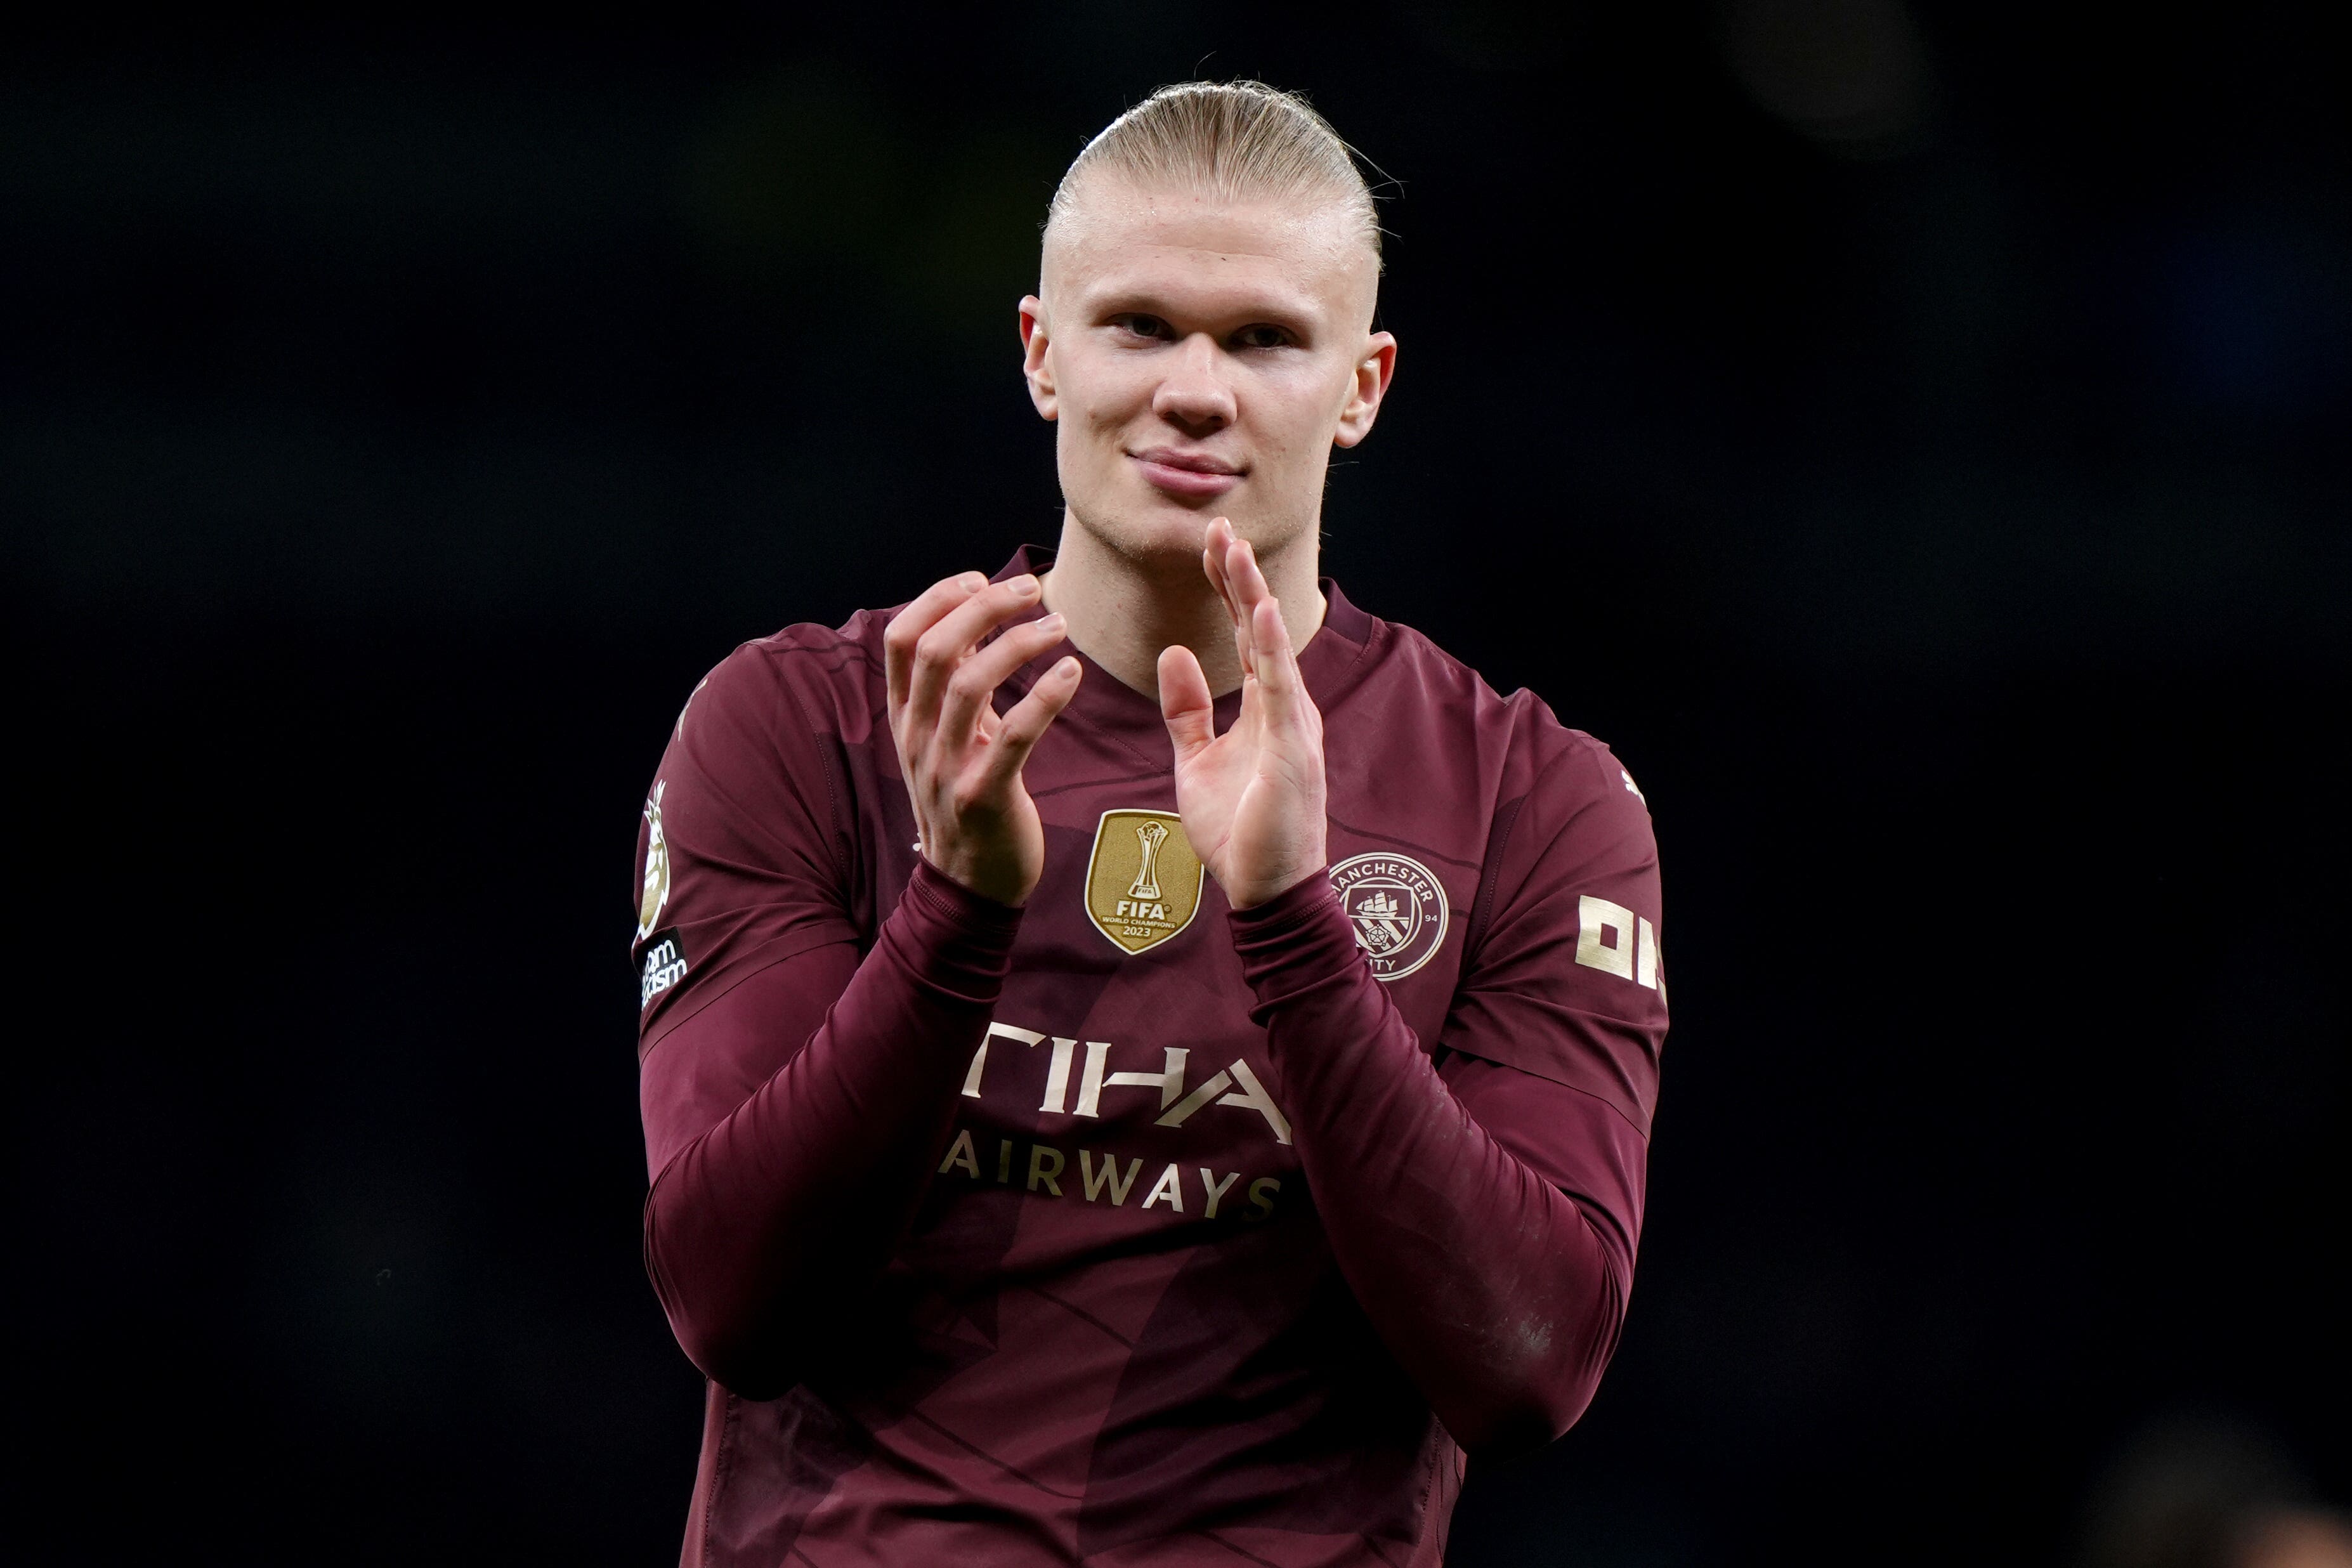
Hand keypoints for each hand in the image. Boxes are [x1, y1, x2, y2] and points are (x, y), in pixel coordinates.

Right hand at [885, 572, 1081, 905]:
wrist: (970, 885)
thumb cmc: (968, 799)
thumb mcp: (949, 738)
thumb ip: (956, 685)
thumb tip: (973, 621)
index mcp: (904, 716)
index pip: (901, 638)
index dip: (937, 598)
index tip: (980, 579)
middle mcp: (916, 737)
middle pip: (935, 649)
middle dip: (984, 607)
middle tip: (1033, 590)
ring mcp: (946, 768)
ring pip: (970, 685)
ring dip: (1019, 643)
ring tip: (1060, 625)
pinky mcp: (984, 797)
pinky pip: (1014, 736)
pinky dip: (1045, 697)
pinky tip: (1072, 674)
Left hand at [1157, 520, 1327, 909]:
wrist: (1266, 893)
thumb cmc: (1239, 833)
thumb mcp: (1197, 761)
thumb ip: (1187, 710)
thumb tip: (1173, 654)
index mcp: (1266, 709)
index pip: (1244, 635)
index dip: (1227, 588)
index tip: (1210, 542)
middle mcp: (1287, 708)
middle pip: (1260, 628)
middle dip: (1238, 576)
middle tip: (1219, 524)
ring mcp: (1294, 728)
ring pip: (1272, 647)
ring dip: (1252, 597)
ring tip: (1235, 550)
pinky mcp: (1293, 752)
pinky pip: (1281, 691)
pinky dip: (1271, 648)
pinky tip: (1259, 611)